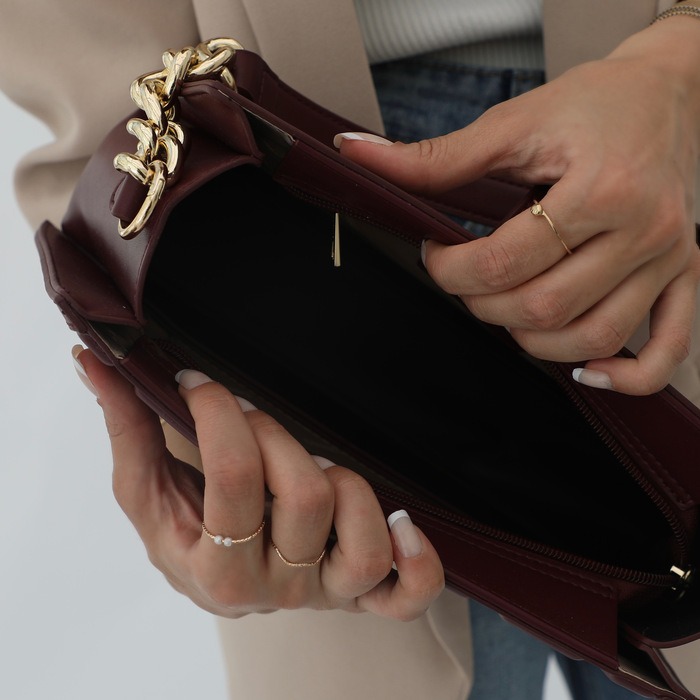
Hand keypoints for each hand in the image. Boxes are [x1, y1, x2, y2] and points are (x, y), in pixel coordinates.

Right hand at [74, 347, 443, 619]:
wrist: (223, 582)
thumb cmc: (186, 535)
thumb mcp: (146, 493)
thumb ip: (125, 429)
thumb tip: (93, 361)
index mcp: (214, 569)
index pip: (234, 478)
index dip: (220, 412)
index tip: (201, 382)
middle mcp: (277, 589)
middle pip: (304, 496)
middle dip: (276, 433)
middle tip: (250, 415)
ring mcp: (326, 594)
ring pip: (360, 537)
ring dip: (343, 482)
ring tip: (310, 463)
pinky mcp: (364, 594)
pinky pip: (409, 594)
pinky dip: (417, 561)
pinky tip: (404, 522)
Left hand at [337, 17, 699, 394]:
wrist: (668, 92)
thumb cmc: (592, 104)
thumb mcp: (512, 124)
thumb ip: (435, 157)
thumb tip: (356, 154)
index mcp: (601, 190)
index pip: (505, 263)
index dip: (450, 270)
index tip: (433, 254)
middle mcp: (644, 231)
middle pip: (544, 307)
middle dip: (482, 304)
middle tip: (463, 278)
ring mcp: (670, 259)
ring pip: (593, 336)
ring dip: (533, 340)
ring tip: (505, 308)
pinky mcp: (686, 275)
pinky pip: (668, 349)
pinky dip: (628, 375)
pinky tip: (586, 372)